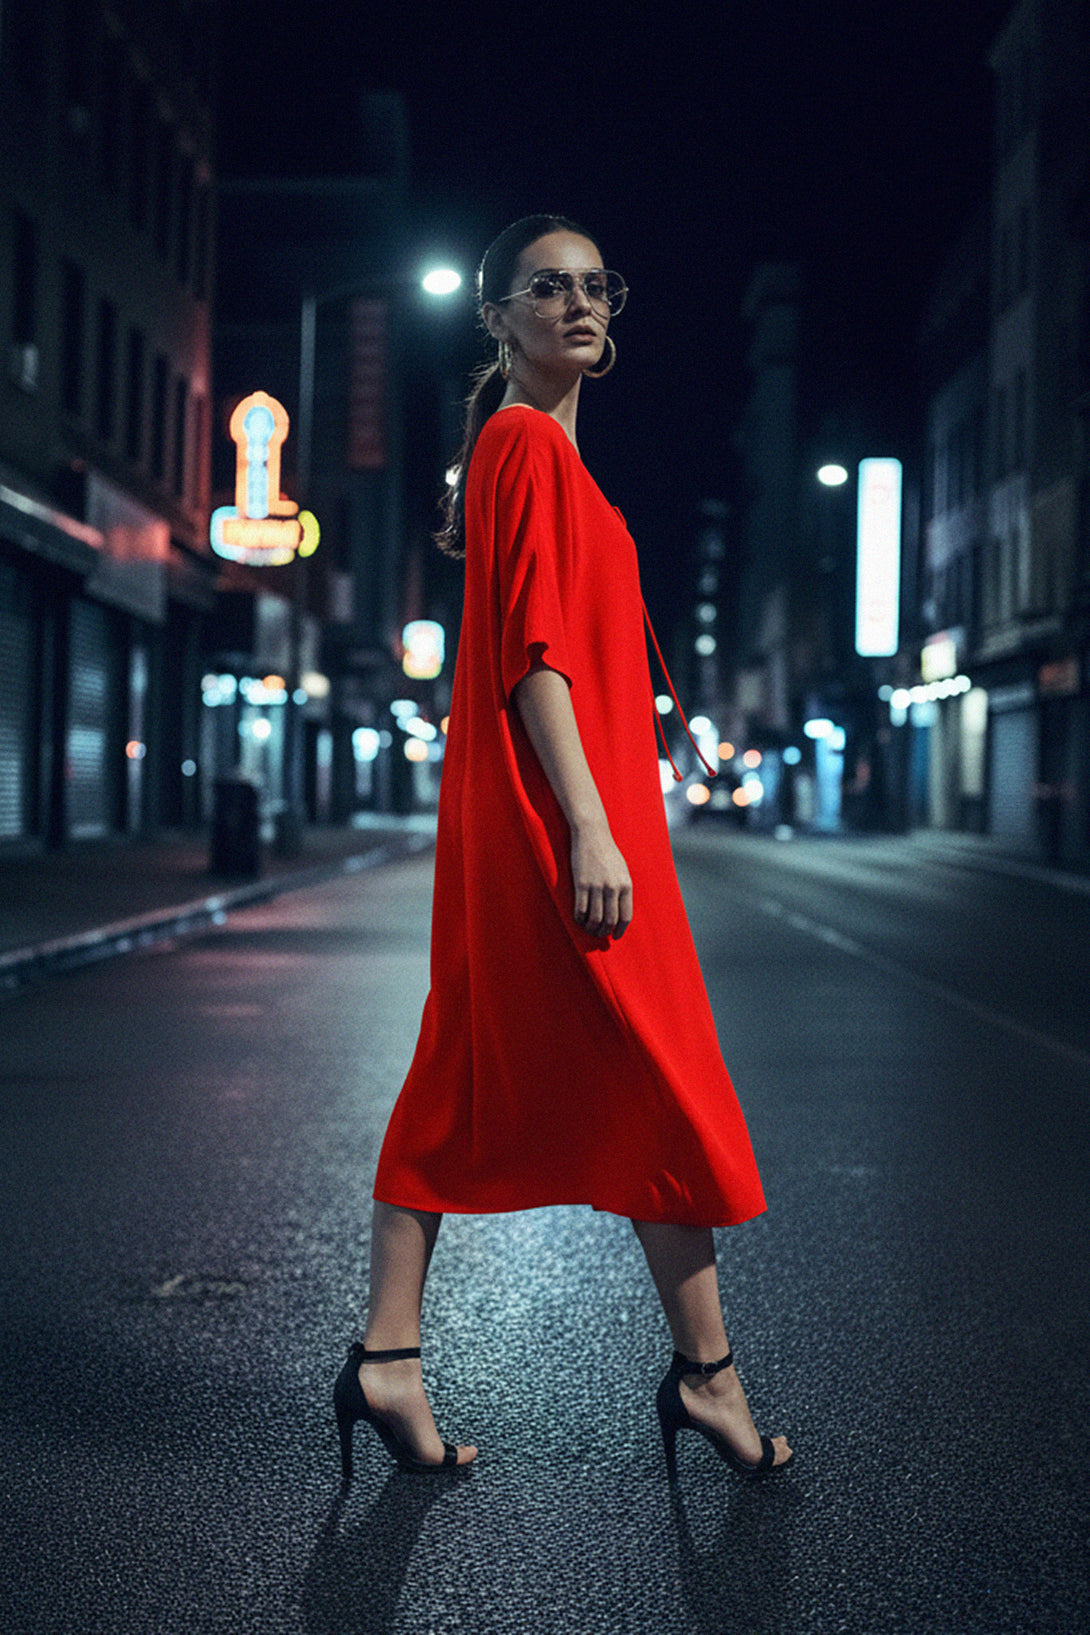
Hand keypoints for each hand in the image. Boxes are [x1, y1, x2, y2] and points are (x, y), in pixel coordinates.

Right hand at [571, 824, 632, 938]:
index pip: (625, 916)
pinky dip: (579, 919)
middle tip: (599, 935)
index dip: (620, 930)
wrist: (592, 835)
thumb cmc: (607, 852)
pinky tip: (578, 920)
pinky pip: (581, 909)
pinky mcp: (581, 884)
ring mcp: (597, 886)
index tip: (615, 936)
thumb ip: (622, 889)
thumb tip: (619, 910)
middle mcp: (613, 888)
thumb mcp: (622, 870)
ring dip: (591, 928)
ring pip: (595, 918)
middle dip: (604, 932)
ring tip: (588, 930)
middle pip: (610, 920)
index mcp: (626, 885)